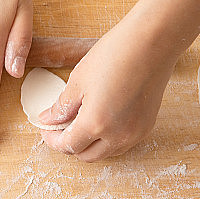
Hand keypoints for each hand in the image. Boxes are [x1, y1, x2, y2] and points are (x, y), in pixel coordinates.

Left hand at [40, 0, 199, 161]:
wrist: (152, 42)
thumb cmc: (116, 55)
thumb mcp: (79, 80)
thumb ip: (62, 106)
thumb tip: (48, 119)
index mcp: (95, 124)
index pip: (68, 146)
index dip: (53, 140)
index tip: (47, 130)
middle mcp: (117, 136)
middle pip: (87, 156)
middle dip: (70, 146)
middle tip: (61, 129)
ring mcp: (135, 133)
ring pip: (106, 152)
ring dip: (90, 145)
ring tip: (80, 124)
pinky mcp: (147, 126)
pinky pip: (123, 143)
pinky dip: (108, 139)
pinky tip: (102, 121)